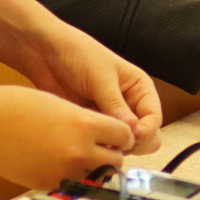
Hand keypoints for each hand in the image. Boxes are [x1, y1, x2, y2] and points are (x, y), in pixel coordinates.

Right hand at [0, 85, 145, 188]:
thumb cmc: (15, 107)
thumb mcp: (60, 104)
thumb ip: (86, 121)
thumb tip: (104, 135)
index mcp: (85, 125)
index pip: (125, 135)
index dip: (122, 134)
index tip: (117, 135)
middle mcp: (80, 151)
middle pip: (116, 160)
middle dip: (111, 154)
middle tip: (101, 147)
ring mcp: (64, 172)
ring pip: (97, 177)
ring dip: (94, 169)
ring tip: (80, 156)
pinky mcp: (49, 185)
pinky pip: (73, 185)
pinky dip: (72, 177)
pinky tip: (58, 163)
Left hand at [1, 25, 161, 154]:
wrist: (46, 52)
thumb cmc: (78, 54)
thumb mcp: (101, 78)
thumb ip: (116, 106)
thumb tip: (131, 131)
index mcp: (140, 89)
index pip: (153, 119)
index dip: (145, 131)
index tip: (129, 135)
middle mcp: (129, 105)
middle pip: (144, 137)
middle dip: (132, 143)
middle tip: (114, 143)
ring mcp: (110, 117)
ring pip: (122, 143)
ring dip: (112, 146)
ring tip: (96, 140)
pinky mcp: (92, 124)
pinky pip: (101, 143)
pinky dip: (97, 146)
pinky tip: (85, 140)